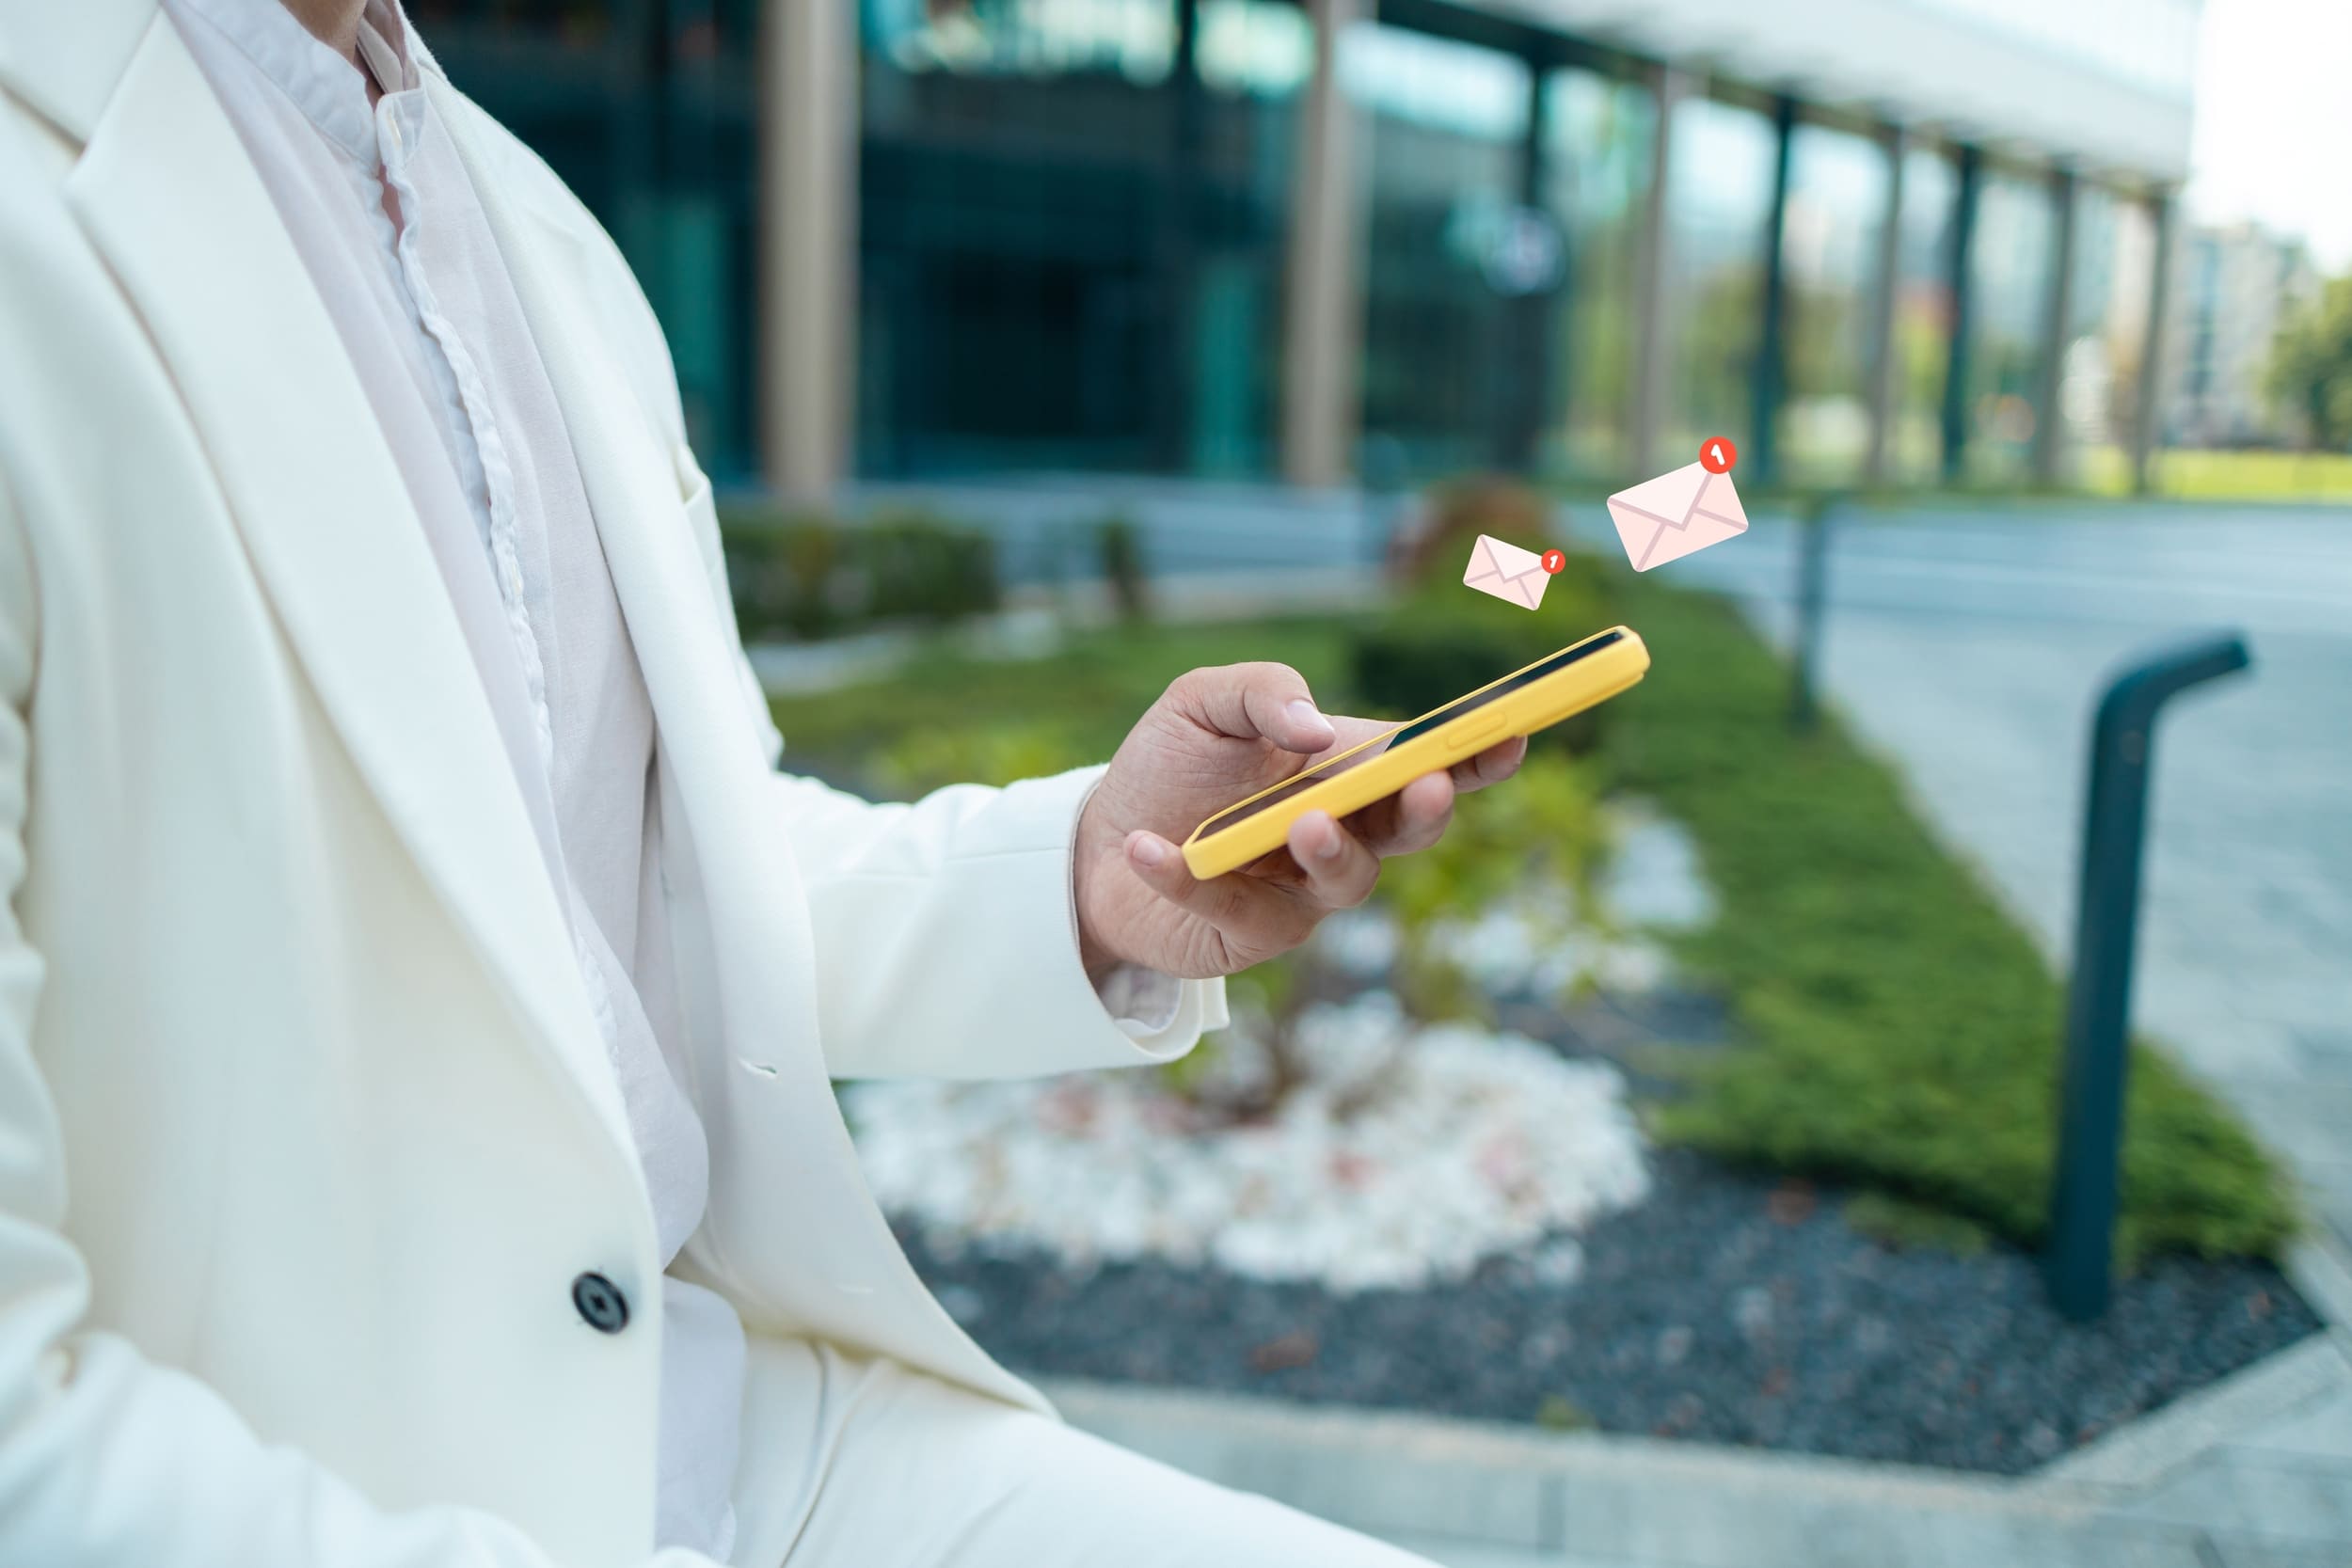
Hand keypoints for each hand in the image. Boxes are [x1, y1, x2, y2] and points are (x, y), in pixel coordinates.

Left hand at [1073, 662, 1526, 979]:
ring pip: (1348, 881)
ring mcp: (1303, 889)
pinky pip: (1238, 909)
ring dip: (1335, 852)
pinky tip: (1150, 850)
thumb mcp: (1202, 702)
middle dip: (1427, 809)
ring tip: (1304, 824)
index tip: (1514, 732)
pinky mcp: (1254, 931)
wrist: (1094, 841)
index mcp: (1343, 767)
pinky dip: (1190, 877)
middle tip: (1428, 787)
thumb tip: (1315, 730)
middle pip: (1409, 829)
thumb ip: (1262, 692)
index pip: (1425, 760)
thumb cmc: (1168, 765)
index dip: (1477, 752)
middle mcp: (1341, 831)